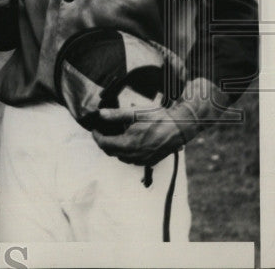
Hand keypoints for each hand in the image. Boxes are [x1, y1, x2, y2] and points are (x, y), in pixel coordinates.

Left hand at [92, 80, 219, 164]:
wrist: (180, 127)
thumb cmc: (158, 118)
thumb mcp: (135, 113)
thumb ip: (115, 114)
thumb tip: (100, 114)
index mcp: (128, 144)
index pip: (104, 144)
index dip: (96, 136)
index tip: (94, 128)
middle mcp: (134, 156)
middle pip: (111, 152)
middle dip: (104, 142)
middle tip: (102, 131)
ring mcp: (143, 160)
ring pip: (121, 158)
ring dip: (115, 148)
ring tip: (114, 136)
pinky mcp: (151, 161)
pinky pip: (132, 160)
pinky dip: (126, 153)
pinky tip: (128, 142)